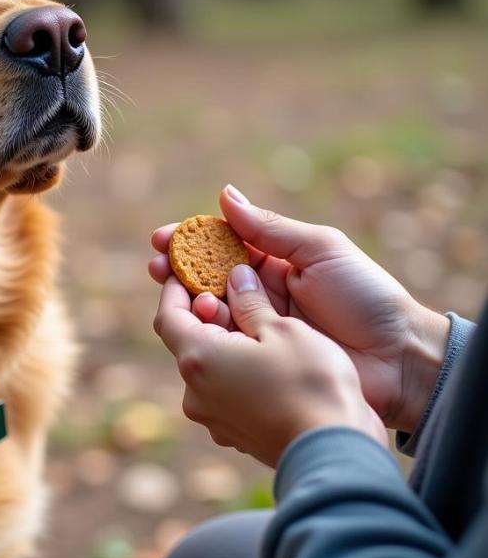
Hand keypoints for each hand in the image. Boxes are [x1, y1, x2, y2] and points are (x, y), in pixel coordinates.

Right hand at [149, 186, 449, 432]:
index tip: (161, 239)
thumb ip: (269, 229)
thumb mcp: (320, 251)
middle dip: (177, 272)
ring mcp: (256, 328)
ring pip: (209, 313)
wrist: (397, 359)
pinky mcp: (259, 361)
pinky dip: (208, 334)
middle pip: (205, 279)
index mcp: (274, 262)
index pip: (220, 246)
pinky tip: (202, 327)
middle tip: (158, 267)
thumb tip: (224, 196)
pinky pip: (224, 345)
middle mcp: (259, 293)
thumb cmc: (365, 298)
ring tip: (193, 300)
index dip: (189, 241)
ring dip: (192, 302)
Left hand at [153, 265, 386, 467]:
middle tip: (228, 289)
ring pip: (210, 369)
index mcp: (198, 359)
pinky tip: (267, 361)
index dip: (175, 288)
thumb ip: (251, 301)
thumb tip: (235, 278)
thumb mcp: (282, 329)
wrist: (335, 452)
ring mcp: (213, 418)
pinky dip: (238, 372)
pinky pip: (227, 393)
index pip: (169, 315)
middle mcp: (195, 393)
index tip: (187, 268)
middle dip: (206, 314)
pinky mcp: (235, 434)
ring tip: (253, 324)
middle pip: (189, 342)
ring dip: (224, 344)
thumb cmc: (311, 383)